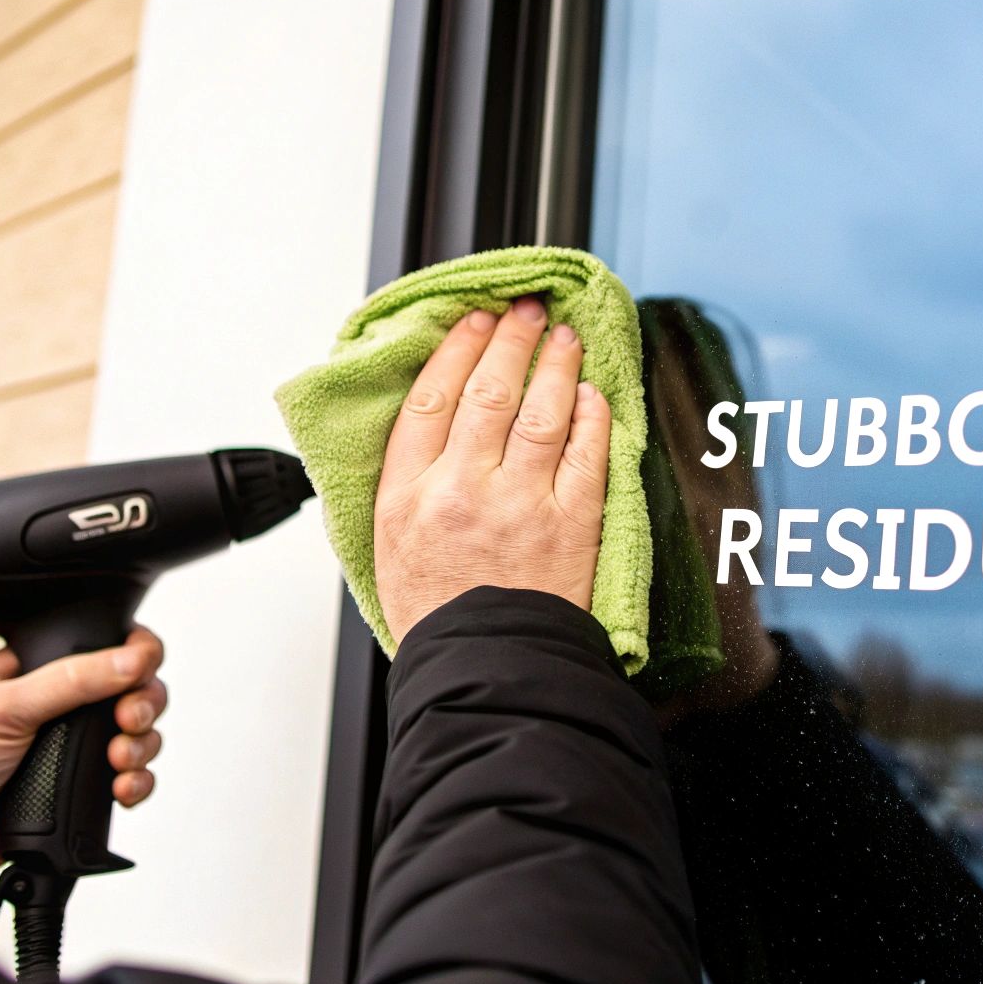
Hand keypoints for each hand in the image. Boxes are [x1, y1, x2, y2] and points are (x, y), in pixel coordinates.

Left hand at [0, 629, 167, 903]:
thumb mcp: (1, 707)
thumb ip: (71, 680)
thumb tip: (132, 657)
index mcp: (30, 671)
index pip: (98, 646)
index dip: (131, 653)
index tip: (140, 669)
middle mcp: (55, 707)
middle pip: (130, 690)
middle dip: (142, 704)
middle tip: (129, 719)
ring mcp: (68, 749)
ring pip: (136, 736)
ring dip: (141, 746)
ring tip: (119, 760)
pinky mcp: (76, 790)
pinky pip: (128, 780)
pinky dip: (137, 783)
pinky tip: (122, 788)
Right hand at [375, 297, 610, 639]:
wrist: (484, 670)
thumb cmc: (438, 618)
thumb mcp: (390, 548)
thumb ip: (408, 486)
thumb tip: (432, 428)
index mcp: (406, 496)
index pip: (431, 398)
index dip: (456, 350)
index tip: (473, 323)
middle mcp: (460, 490)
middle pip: (487, 391)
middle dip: (510, 340)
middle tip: (526, 313)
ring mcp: (519, 503)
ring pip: (541, 410)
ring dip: (556, 365)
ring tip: (565, 339)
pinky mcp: (570, 523)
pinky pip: (587, 452)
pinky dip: (592, 416)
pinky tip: (593, 397)